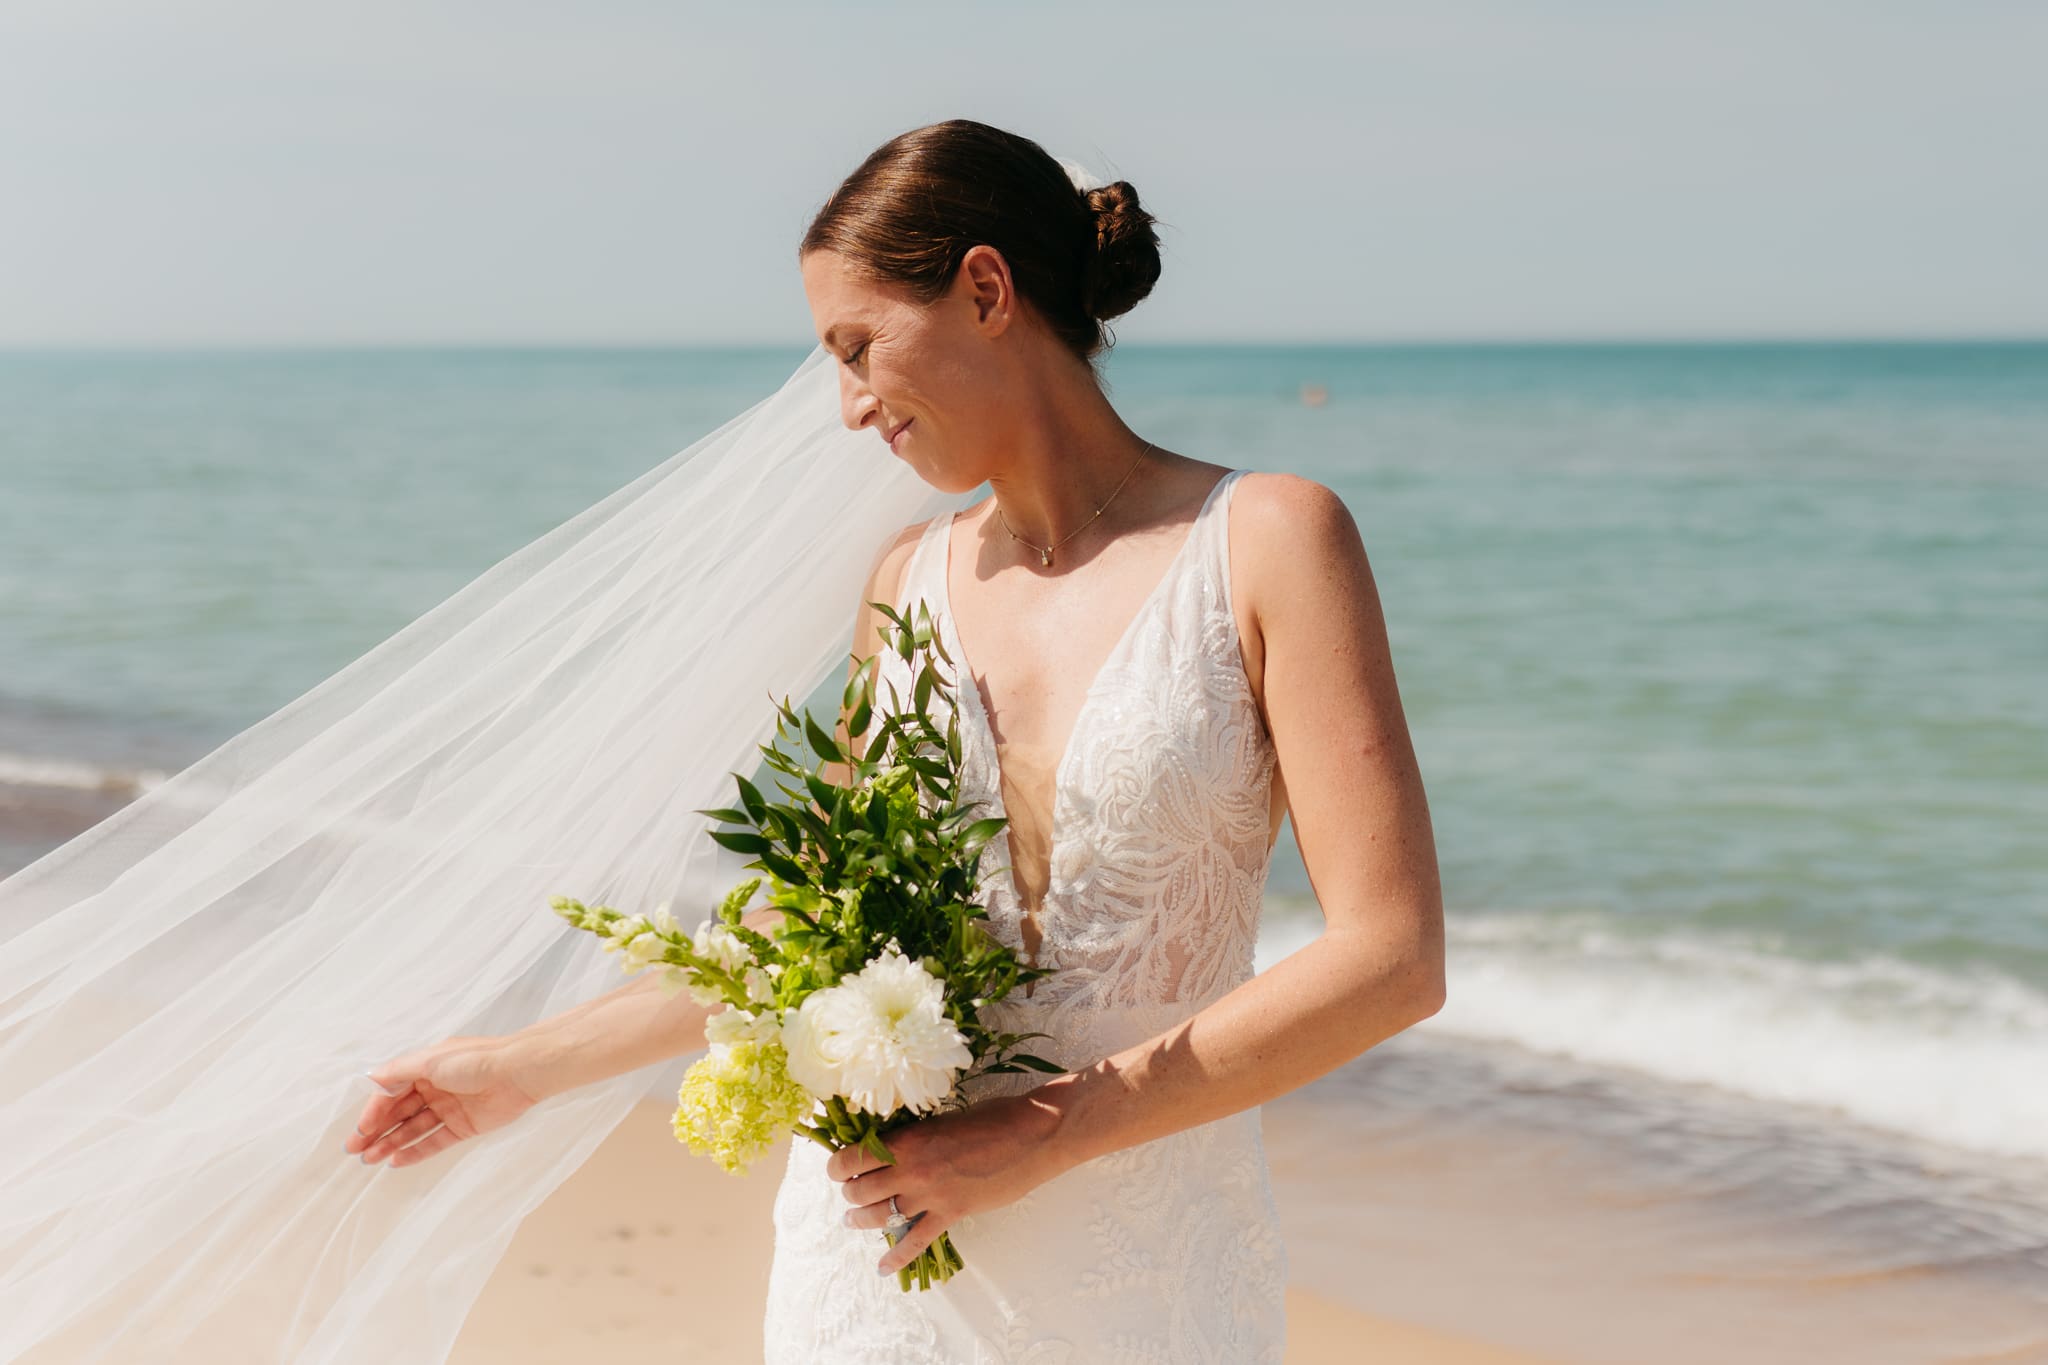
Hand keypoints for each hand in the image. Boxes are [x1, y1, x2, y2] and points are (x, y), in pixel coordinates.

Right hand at [342, 1034, 544, 1168]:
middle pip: (399, 1113)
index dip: (374, 1112)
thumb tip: (370, 1077)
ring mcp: (448, 1108)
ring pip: (413, 1129)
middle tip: (355, 1151)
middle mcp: (434, 1088)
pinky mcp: (463, 1127)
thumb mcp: (431, 1060)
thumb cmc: (476, 1059)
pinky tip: (396, 1161)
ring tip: (370, 1160)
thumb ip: (399, 1071)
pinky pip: (434, 1142)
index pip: (391, 1093)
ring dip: (391, 1143)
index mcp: (425, 1068)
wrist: (519, 1072)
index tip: (360, 1131)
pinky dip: (415, 1152)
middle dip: (376, 1131)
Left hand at [826, 1091, 1067, 1276]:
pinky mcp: (952, 1213)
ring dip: (860, 1220)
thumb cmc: (992, 1117)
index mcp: (907, 1140)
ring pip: (879, 1216)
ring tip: (853, 1220)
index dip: (838, 1166)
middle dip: (849, 1194)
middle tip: (850, 1193)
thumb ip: (915, 1137)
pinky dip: (896, 1256)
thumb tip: (894, 1148)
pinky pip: (916, 1241)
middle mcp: (912, 1170)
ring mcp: (931, 1196)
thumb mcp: (943, 1119)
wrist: (1032, 1135)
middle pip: (860, 1191)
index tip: (838, 1168)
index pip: (852, 1159)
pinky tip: (882, 1267)